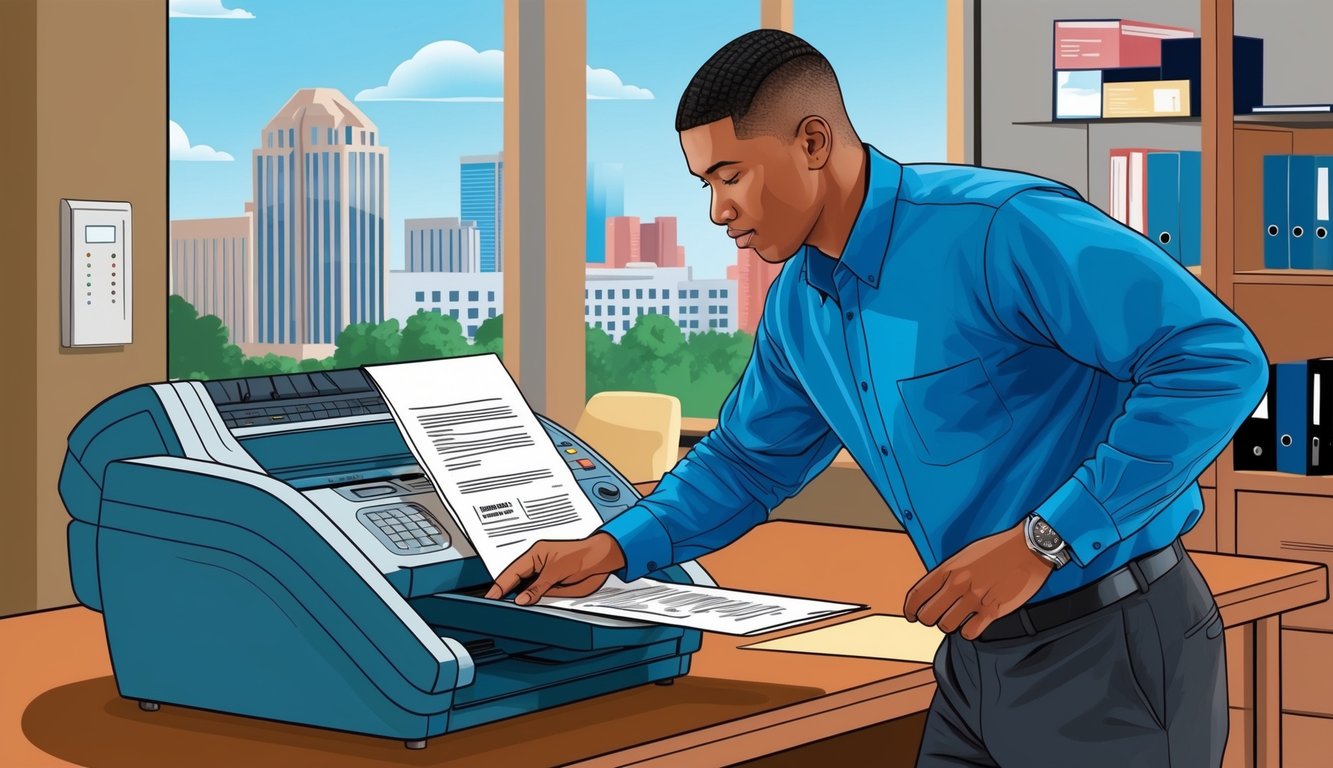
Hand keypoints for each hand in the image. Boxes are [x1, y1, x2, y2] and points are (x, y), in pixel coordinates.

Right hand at [483, 532, 627, 605]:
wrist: (602, 560)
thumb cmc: (582, 556)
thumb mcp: (556, 572)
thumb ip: (537, 587)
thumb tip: (521, 599)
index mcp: (535, 555)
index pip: (512, 572)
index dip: (500, 586)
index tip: (490, 598)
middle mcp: (538, 565)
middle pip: (516, 581)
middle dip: (506, 593)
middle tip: (495, 606)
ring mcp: (545, 576)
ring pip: (526, 590)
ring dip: (520, 599)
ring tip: (508, 609)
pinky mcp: (554, 585)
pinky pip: (538, 595)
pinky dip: (533, 601)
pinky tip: (527, 607)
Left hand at [903, 519, 1054, 639]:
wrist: (1028, 549)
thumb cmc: (997, 550)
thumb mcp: (965, 555)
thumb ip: (949, 573)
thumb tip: (936, 591)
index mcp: (949, 568)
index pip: (918, 594)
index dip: (910, 609)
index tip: (911, 616)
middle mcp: (958, 584)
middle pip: (927, 615)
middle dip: (928, 620)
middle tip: (935, 619)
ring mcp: (975, 598)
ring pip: (946, 626)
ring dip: (949, 625)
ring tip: (956, 620)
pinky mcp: (993, 611)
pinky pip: (970, 632)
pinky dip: (968, 632)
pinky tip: (972, 625)